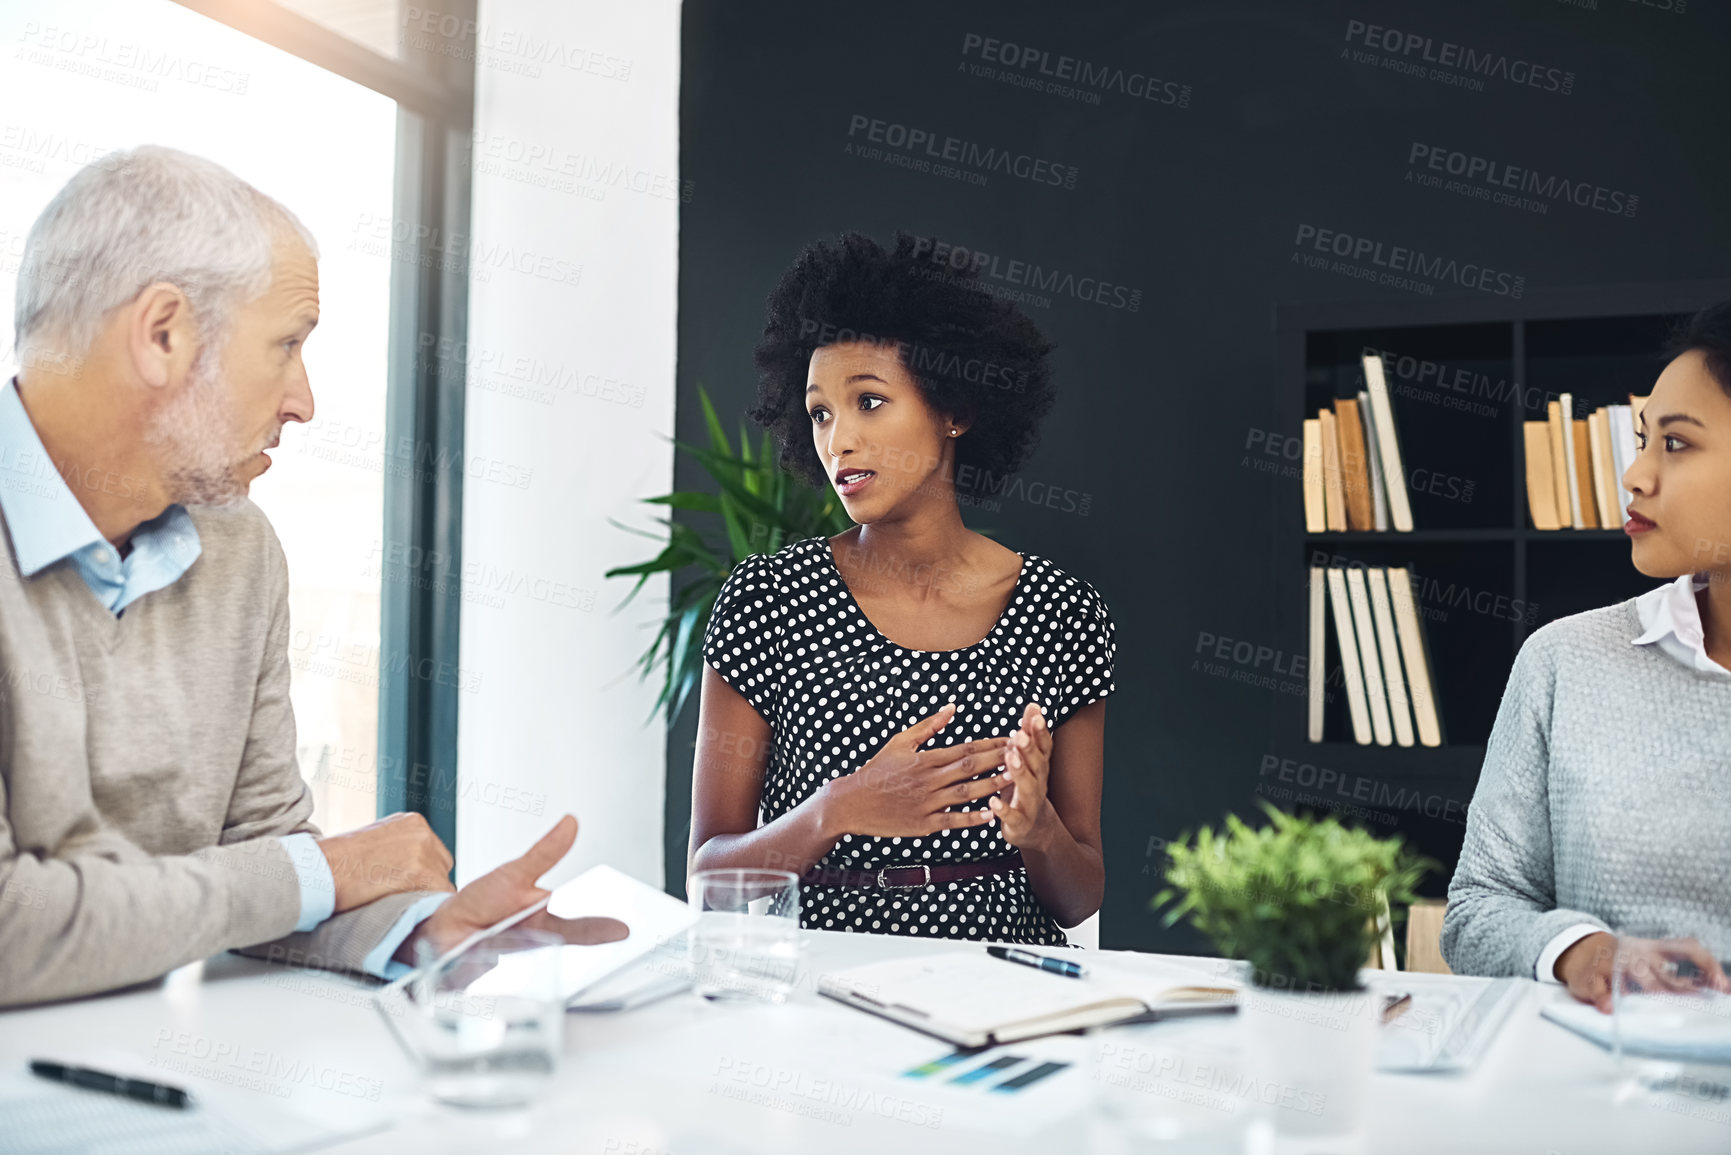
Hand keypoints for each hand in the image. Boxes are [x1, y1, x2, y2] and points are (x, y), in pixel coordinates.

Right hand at [315, 812, 453, 912]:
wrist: (320, 869)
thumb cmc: (336, 862)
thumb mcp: (374, 842)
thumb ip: (399, 850)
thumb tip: (410, 872)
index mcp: (413, 822)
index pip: (433, 853)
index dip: (421, 874)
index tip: (405, 886)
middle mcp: (424, 833)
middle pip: (442, 867)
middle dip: (427, 884)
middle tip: (401, 898)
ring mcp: (426, 853)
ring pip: (442, 886)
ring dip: (424, 899)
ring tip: (397, 906)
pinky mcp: (422, 875)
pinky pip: (436, 900)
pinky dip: (422, 910)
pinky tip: (401, 912)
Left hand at [399, 815, 628, 964]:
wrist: (441, 930)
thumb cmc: (480, 903)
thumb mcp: (515, 873)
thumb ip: (546, 853)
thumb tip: (570, 824)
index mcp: (545, 916)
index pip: (579, 924)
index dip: (600, 927)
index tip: (623, 930)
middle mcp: (535, 939)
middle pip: (562, 943)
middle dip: (583, 940)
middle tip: (611, 937)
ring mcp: (515, 957)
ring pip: (535, 957)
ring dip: (538, 949)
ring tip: (533, 938)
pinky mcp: (493, 972)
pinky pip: (502, 972)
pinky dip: (501, 967)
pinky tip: (496, 957)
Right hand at [819, 703, 1009, 838]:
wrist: (852, 802)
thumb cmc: (877, 770)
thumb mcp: (900, 742)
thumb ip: (928, 726)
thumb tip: (952, 708)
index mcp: (924, 758)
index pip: (964, 748)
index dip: (990, 744)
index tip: (1011, 739)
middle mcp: (928, 779)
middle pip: (970, 768)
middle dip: (998, 760)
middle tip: (1023, 754)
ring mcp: (926, 803)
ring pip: (966, 793)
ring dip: (992, 786)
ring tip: (1015, 780)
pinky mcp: (923, 824)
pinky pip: (953, 821)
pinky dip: (972, 818)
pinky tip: (991, 814)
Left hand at [988, 702, 1058, 849]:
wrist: (1035, 828)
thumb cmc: (1026, 787)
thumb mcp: (1030, 761)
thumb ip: (1029, 735)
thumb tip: (1033, 705)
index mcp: (1039, 766)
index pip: (1043, 746)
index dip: (1040, 730)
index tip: (1036, 713)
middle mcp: (1039, 783)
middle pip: (1037, 764)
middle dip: (1029, 749)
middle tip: (1019, 735)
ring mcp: (1031, 803)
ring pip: (1027, 787)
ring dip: (1019, 773)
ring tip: (1010, 758)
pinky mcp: (1020, 823)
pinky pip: (1012, 816)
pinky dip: (1003, 809)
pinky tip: (993, 801)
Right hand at [1556, 932, 1730, 1012]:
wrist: (1580, 952)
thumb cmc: (1626, 962)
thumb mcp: (1654, 962)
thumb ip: (1683, 977)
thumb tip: (1725, 988)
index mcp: (1655, 949)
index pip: (1688, 948)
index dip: (1707, 965)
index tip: (1722, 986)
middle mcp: (1636, 953)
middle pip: (1663, 970)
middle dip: (1681, 989)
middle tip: (1696, 1005)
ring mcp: (1612, 962)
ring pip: (1634, 974)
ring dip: (1649, 990)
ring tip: (1660, 1006)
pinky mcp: (1591, 977)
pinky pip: (1600, 989)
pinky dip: (1605, 999)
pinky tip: (1610, 1008)